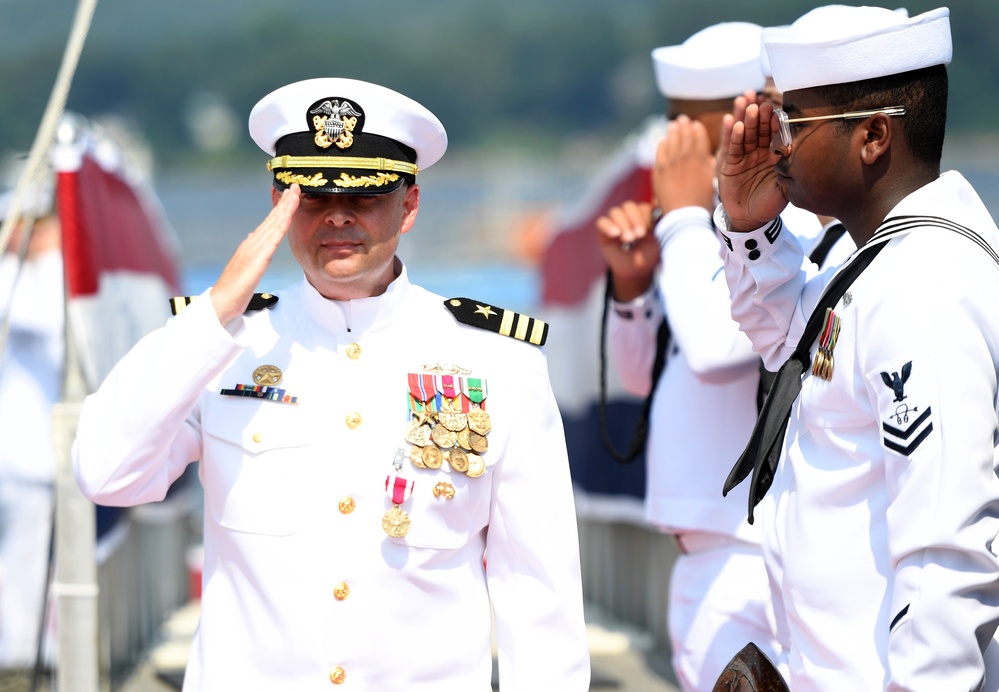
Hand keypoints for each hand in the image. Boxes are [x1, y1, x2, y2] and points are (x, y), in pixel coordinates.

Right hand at [210, 185, 300, 325]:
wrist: (222, 301)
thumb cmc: (234, 288)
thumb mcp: (247, 266)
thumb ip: (252, 251)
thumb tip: (254, 237)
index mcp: (252, 245)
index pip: (269, 223)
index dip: (280, 208)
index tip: (290, 195)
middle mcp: (252, 243)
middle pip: (273, 218)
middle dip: (285, 202)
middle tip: (296, 186)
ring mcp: (254, 249)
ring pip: (273, 224)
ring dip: (285, 208)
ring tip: (294, 194)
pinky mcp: (257, 259)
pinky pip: (272, 239)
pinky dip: (280, 225)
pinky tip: (288, 216)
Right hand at [595, 200, 659, 301]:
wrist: (635, 271)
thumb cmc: (649, 255)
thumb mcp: (658, 241)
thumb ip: (659, 225)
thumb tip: (658, 208)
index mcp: (646, 214)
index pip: (643, 207)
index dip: (645, 217)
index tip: (647, 232)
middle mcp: (630, 214)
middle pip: (629, 206)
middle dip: (634, 220)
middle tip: (638, 235)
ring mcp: (616, 221)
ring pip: (615, 212)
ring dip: (622, 224)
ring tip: (628, 239)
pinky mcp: (604, 230)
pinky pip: (602, 222)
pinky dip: (608, 226)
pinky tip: (615, 234)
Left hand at [653, 115, 715, 213]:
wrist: (684, 215)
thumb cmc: (701, 203)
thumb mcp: (712, 183)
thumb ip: (709, 168)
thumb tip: (709, 158)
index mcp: (701, 161)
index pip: (699, 139)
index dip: (697, 130)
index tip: (695, 124)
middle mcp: (686, 159)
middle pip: (684, 137)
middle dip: (684, 126)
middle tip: (682, 119)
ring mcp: (671, 164)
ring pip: (672, 142)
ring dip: (673, 131)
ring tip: (673, 124)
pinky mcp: (659, 171)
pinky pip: (660, 153)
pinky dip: (662, 145)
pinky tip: (663, 140)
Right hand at [717, 94, 786, 231]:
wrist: (749, 219)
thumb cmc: (769, 204)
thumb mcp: (784, 189)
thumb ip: (789, 172)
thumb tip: (796, 153)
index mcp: (775, 154)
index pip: (774, 134)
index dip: (774, 121)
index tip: (775, 109)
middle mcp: (759, 152)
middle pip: (758, 129)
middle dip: (758, 114)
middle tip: (759, 101)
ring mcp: (744, 156)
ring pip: (744, 134)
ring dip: (744, 118)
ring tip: (744, 103)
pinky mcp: (729, 163)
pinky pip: (731, 147)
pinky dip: (731, 135)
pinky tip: (732, 122)